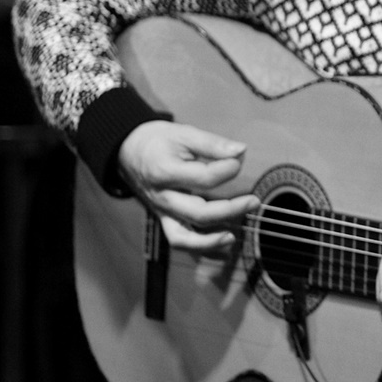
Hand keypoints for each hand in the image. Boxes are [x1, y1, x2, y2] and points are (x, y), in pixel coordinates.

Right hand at [117, 120, 259, 253]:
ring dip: (211, 241)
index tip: (238, 159)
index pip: (202, 178)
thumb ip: (212, 144)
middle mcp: (163, 197)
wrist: (127, 152)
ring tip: (234, 237)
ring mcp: (162, 212)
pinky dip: (201, 248)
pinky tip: (223, 244)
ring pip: (184, 237)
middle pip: (198, 213)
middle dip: (230, 210)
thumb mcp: (183, 133)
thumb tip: (240, 152)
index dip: (226, 170)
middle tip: (254, 201)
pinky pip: (180, 240)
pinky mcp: (164, 219)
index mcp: (165, 172)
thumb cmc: (158, 142)